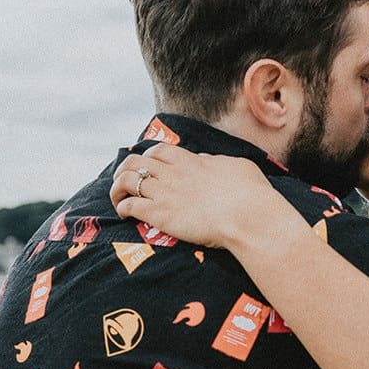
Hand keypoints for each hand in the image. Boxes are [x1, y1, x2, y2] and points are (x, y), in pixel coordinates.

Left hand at [109, 144, 292, 250]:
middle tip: (123, 182)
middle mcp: (172, 173)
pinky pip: (130, 205)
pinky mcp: (160, 215)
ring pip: (126, 181)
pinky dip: (122, 207)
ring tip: (118, 199)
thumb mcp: (236, 166)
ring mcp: (164, 193)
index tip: (147, 166)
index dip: (147, 157)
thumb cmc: (250, 194)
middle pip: (135, 162)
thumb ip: (216, 162)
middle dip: (124, 170)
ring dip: (117, 189)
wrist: (247, 217)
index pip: (157, 151)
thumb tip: (205, 161)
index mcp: (190, 160)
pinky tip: (125, 214)